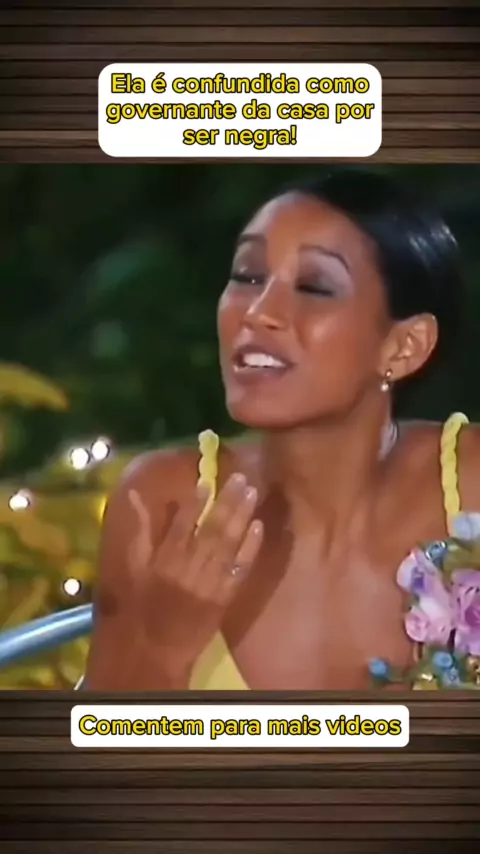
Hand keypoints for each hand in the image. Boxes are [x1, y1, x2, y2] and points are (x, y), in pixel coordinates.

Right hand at [137, 473, 262, 678]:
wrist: (158, 647)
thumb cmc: (145, 603)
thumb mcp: (135, 566)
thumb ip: (140, 530)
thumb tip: (134, 494)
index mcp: (164, 561)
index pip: (180, 526)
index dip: (194, 503)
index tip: (206, 482)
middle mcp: (188, 569)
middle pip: (210, 530)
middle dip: (226, 502)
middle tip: (240, 478)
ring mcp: (209, 583)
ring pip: (228, 545)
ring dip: (242, 517)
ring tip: (252, 493)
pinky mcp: (224, 597)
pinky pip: (240, 569)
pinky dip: (250, 548)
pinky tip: (258, 527)